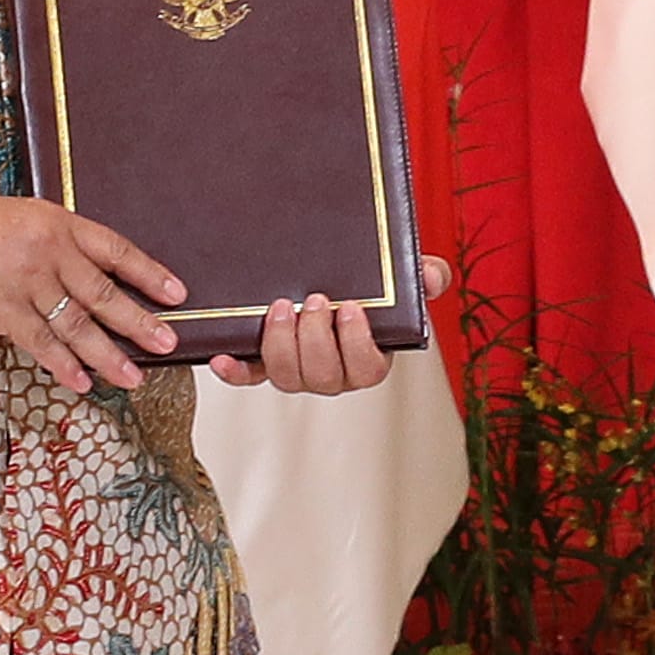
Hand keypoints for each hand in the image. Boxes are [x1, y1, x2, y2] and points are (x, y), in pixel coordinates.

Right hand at [0, 191, 182, 394]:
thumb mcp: (17, 218)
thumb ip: (50, 243)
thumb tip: (77, 276)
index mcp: (56, 224)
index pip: (114, 249)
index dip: (148, 272)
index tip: (176, 293)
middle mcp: (48, 251)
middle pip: (104, 292)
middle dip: (139, 322)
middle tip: (168, 343)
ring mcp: (26, 282)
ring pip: (77, 324)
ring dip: (107, 354)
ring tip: (132, 376)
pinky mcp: (0, 309)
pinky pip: (40, 342)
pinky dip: (62, 364)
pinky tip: (80, 381)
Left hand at [209, 255, 453, 395]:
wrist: (328, 275)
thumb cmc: (368, 284)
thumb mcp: (397, 277)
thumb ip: (422, 275)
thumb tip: (432, 277)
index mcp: (367, 358)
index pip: (367, 369)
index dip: (357, 344)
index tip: (351, 308)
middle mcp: (332, 373)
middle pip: (323, 378)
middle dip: (315, 341)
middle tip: (313, 301)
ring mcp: (297, 370)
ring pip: (287, 379)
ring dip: (281, 346)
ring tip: (280, 308)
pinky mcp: (264, 363)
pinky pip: (249, 377)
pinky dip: (235, 371)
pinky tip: (223, 357)